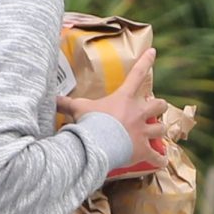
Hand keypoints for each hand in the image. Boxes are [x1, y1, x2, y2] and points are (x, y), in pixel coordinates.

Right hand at [56, 46, 167, 164]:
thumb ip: (67, 103)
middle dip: (159, 106)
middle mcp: (138, 112)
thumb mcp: (78, 109)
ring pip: (162, 128)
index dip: (146, 61)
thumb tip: (51, 97)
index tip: (153, 52)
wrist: (97, 144)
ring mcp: (143, 131)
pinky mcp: (144, 149)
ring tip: (157, 134)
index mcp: (124, 98)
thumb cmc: (89, 123)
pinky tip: (161, 161)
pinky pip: (158, 156)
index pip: (137, 74)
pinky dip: (160, 159)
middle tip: (154, 110)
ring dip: (159, 130)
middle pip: (159, 105)